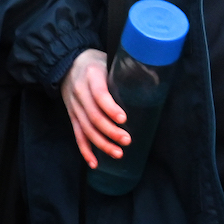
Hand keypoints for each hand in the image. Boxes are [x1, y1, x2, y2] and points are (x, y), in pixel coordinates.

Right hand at [62, 49, 128, 168]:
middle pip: (93, 116)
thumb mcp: (109, 61)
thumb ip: (125, 73)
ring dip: (102, 143)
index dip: (110, 108)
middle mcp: (80, 92)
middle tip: (127, 140)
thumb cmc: (96, 63)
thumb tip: (156, 82)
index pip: (99, 94)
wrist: (67, 63)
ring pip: (86, 129)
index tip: (124, 118)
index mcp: (92, 76)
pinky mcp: (72, 116)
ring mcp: (74, 106)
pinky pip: (78, 135)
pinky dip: (85, 150)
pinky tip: (94, 163)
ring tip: (118, 153)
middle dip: (110, 131)